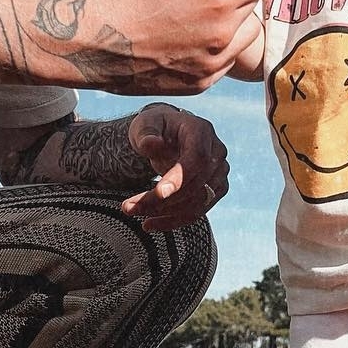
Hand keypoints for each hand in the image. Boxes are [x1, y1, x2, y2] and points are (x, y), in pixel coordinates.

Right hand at [65, 0, 276, 93]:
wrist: (84, 41)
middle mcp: (222, 35)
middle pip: (254, 1)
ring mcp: (212, 64)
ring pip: (245, 32)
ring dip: (236, 12)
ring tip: (204, 0)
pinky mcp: (199, 84)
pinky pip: (226, 57)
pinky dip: (220, 40)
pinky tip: (192, 28)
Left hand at [121, 103, 229, 229]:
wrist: (168, 135)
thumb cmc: (155, 127)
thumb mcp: (145, 124)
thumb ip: (146, 134)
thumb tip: (151, 144)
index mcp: (201, 131)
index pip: (196, 159)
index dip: (180, 178)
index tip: (158, 193)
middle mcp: (216, 152)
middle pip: (195, 185)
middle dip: (161, 201)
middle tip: (128, 208)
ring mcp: (219, 172)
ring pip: (197, 203)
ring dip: (165, 214)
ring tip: (133, 213)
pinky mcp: (216, 189)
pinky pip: (198, 211)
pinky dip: (174, 220)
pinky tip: (150, 223)